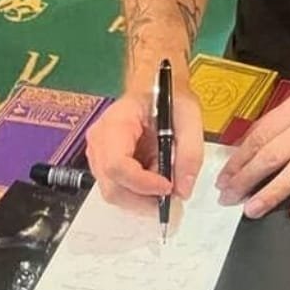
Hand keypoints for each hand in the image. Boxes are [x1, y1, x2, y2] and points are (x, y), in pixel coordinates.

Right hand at [86, 88, 203, 212]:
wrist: (155, 89)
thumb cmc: (169, 98)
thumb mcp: (189, 117)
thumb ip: (190, 153)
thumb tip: (183, 190)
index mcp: (116, 123)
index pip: (117, 164)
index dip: (142, 183)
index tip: (169, 187)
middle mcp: (99, 142)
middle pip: (112, 187)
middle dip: (144, 200)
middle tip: (172, 198)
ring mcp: (99, 155)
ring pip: (114, 193)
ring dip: (143, 197)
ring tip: (165, 180)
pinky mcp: (105, 165)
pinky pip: (119, 189)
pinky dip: (140, 192)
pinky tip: (156, 178)